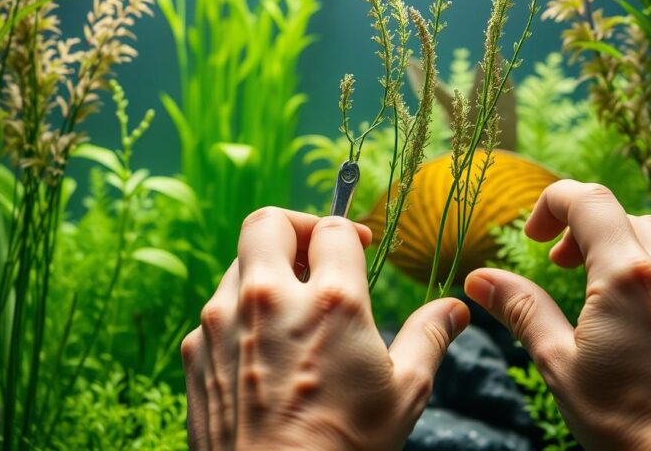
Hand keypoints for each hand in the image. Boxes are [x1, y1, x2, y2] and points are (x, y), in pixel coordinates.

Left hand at [182, 208, 470, 450]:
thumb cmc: (346, 446)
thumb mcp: (404, 392)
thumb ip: (429, 337)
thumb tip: (455, 308)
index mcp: (330, 301)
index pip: (333, 228)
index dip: (349, 231)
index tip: (358, 249)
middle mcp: (269, 298)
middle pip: (268, 221)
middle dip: (294, 226)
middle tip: (313, 252)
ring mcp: (223, 321)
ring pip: (238, 264)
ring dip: (263, 270)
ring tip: (289, 306)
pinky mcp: (196, 349)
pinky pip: (216, 310)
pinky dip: (239, 314)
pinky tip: (261, 349)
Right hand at [465, 180, 650, 450]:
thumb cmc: (624, 422)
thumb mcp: (559, 363)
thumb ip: (521, 309)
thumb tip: (478, 277)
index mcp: (628, 276)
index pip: (589, 200)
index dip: (552, 203)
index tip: (531, 236)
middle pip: (622, 215)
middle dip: (581, 226)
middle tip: (554, 262)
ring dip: (614, 245)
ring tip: (587, 287)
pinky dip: (643, 270)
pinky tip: (624, 315)